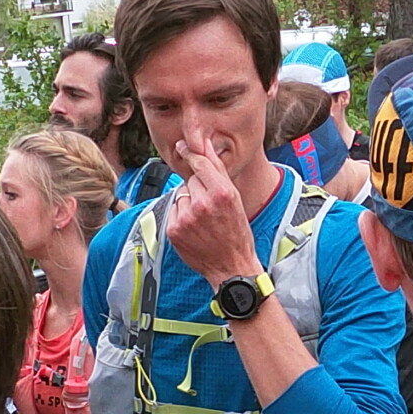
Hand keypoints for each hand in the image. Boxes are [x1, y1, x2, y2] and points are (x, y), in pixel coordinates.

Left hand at [161, 137, 264, 285]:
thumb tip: (206, 146)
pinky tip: (194, 228)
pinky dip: (182, 216)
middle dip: (198, 187)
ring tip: (203, 219)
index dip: (191, 154)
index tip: (183, 146)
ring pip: (181, 195)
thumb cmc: (237, 233)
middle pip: (191, 180)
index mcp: (222, 194)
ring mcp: (186, 218)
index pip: (200, 164)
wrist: (232, 267)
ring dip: (189, 202)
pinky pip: (174, 210)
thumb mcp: (235, 200)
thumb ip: (219, 171)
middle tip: (210, 206)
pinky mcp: (174, 229)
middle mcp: (203, 204)